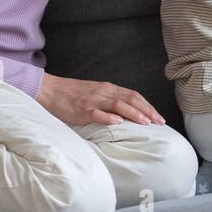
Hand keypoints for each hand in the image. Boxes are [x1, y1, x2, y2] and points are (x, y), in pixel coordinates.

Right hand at [36, 73, 166, 127]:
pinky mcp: (82, 109)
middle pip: (130, 99)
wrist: (51, 89)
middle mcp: (104, 92)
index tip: (159, 117)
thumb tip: (128, 113)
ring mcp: (93, 100)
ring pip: (118, 105)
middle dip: (147, 111)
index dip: (148, 106)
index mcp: (109, 89)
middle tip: (159, 122)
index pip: (134, 95)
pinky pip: (97, 113)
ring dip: (134, 114)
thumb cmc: (74, 94)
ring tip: (146, 122)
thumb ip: (111, 100)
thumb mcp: (96, 93)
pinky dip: (109, 117)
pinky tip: (118, 122)